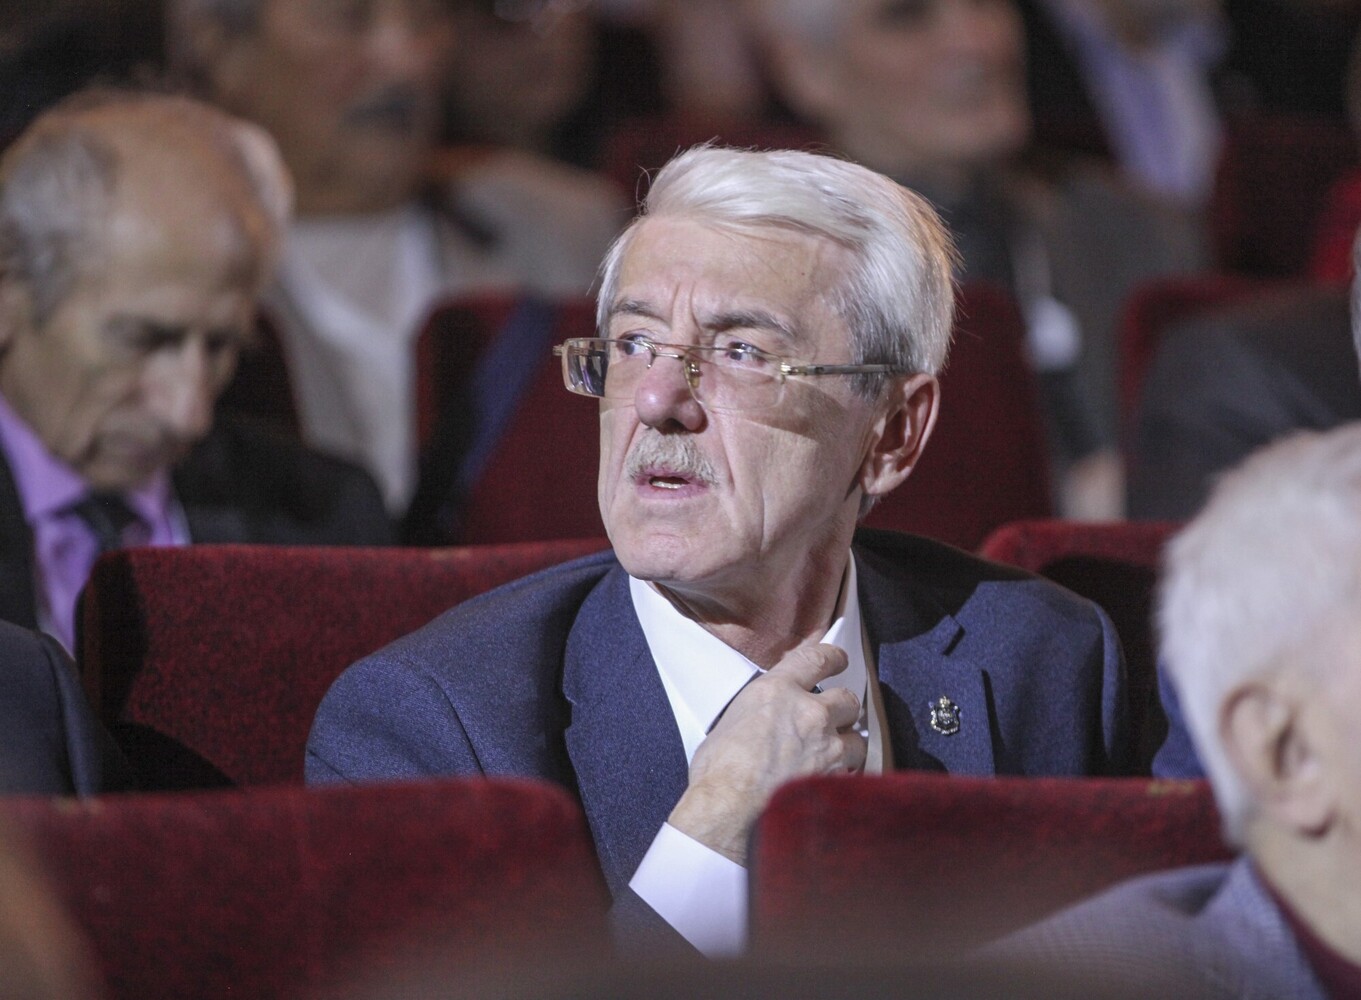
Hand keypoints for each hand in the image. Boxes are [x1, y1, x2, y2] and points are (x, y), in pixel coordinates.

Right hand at [667, 642, 865, 865]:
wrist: (728, 811)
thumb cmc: (718, 772)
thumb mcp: (731, 722)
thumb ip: (759, 712)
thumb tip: (764, 722)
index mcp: (777, 690)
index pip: (817, 658)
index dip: (833, 658)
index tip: (839, 661)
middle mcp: (809, 712)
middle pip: (847, 699)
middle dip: (842, 709)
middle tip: (834, 717)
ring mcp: (827, 746)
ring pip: (857, 739)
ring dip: (847, 746)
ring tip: (832, 757)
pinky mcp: (836, 778)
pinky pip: (853, 772)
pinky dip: (844, 777)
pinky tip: (829, 784)